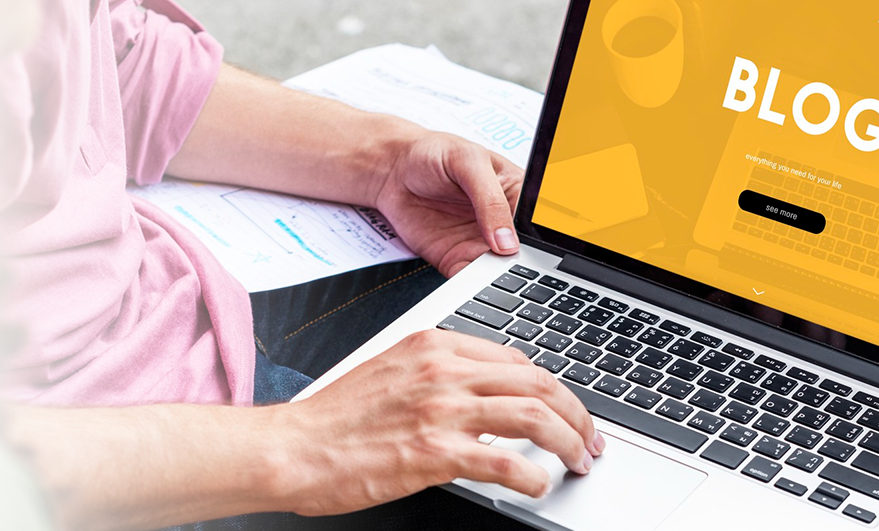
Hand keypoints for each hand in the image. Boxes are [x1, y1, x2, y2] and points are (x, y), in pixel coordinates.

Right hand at [272, 330, 603, 515]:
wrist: (290, 449)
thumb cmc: (332, 422)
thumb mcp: (390, 376)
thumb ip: (437, 379)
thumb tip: (484, 402)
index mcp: (432, 346)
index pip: (515, 358)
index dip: (551, 386)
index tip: (564, 409)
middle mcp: (442, 370)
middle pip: (538, 381)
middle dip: (576, 413)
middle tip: (588, 439)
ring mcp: (441, 409)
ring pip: (535, 415)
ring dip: (569, 442)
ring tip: (579, 461)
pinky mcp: (435, 451)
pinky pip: (507, 461)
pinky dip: (534, 475)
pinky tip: (538, 485)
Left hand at [372, 132, 524, 276]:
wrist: (390, 171)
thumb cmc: (433, 153)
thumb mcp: (467, 162)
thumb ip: (489, 199)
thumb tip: (507, 240)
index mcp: (516, 194)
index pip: (539, 221)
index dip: (541, 237)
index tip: (534, 248)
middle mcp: (502, 223)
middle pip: (524, 253)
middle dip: (522, 264)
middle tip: (514, 266)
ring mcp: (480, 244)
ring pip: (499, 272)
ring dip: (499, 279)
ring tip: (494, 277)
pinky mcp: (456, 259)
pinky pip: (470, 281)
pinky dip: (472, 288)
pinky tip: (472, 284)